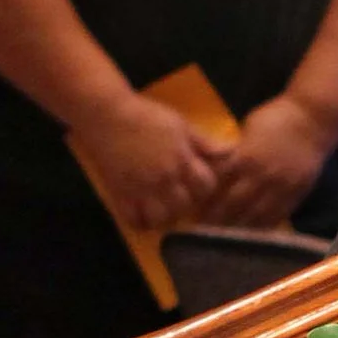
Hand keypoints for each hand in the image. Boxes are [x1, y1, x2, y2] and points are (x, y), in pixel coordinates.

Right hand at [67, 90, 224, 231]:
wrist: (106, 114)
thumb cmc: (146, 115)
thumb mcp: (180, 125)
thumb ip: (204, 143)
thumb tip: (231, 151)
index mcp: (181, 159)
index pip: (206, 187)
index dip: (205, 188)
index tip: (198, 185)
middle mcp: (164, 177)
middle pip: (185, 206)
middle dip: (186, 204)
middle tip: (181, 199)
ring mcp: (141, 188)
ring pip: (162, 219)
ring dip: (165, 217)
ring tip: (163, 210)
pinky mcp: (121, 194)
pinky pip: (134, 221)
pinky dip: (141, 222)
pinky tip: (143, 215)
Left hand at [202, 96, 335, 228]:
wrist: (315, 119)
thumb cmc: (278, 117)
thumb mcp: (249, 128)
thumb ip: (236, 150)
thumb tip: (219, 164)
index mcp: (246, 157)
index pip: (218, 184)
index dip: (204, 198)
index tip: (193, 208)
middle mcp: (262, 176)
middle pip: (233, 204)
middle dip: (217, 218)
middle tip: (204, 229)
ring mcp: (281, 187)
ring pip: (255, 215)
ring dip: (238, 227)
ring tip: (226, 236)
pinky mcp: (297, 193)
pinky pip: (278, 215)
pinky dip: (263, 226)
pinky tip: (253, 232)